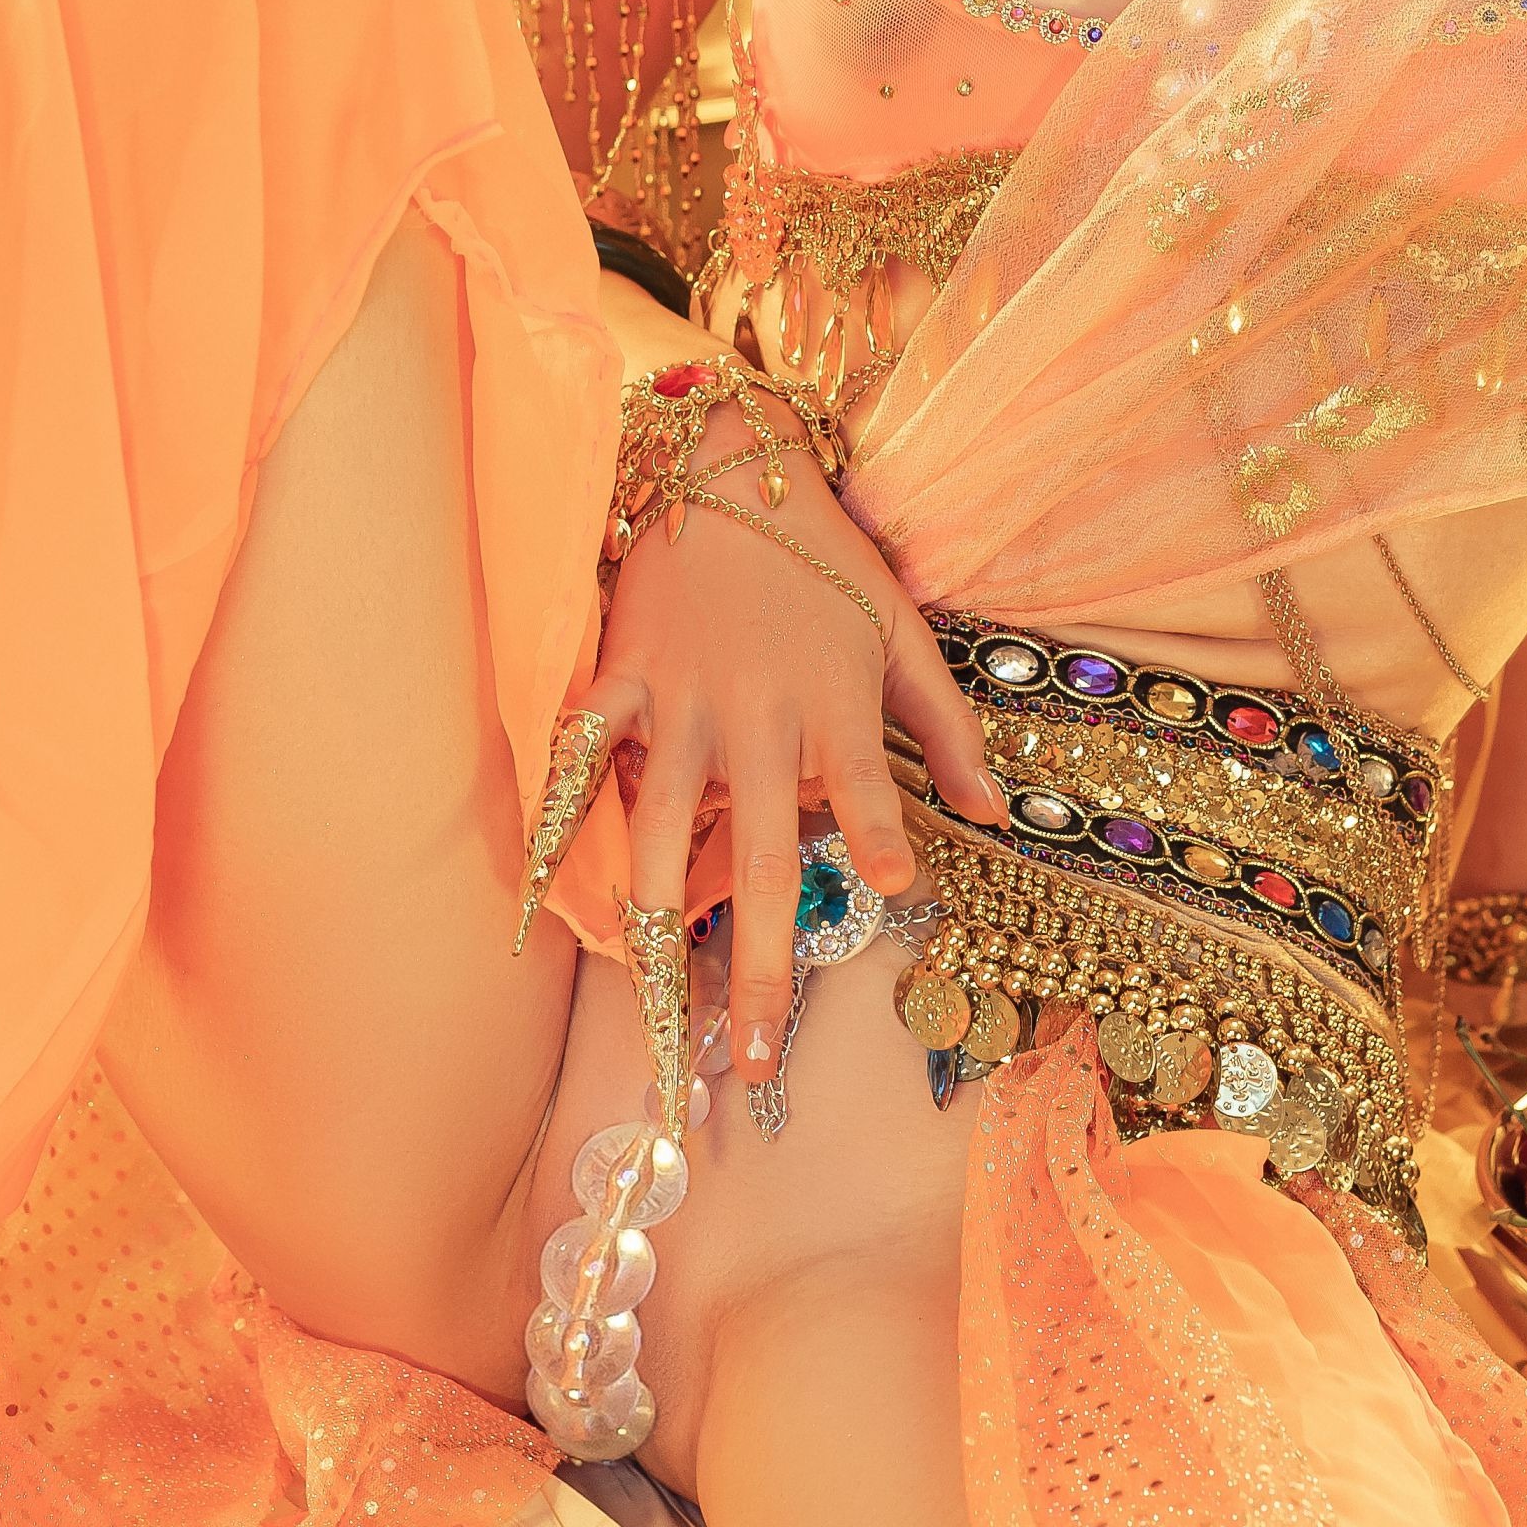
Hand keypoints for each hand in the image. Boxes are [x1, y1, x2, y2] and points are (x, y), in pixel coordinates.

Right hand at [588, 417, 1004, 1092]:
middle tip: (753, 1057)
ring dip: (659, 929)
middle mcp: (757, 718)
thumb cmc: (826, 561)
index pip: (863, 788)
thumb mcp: (904, 631)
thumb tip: (989, 814)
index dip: (881, 838)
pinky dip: (559, 817)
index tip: (897, 892)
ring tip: (659, 1008)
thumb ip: (947, 727)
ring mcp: (681, 705)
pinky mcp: (623, 683)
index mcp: (833, 703)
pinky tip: (538, 895)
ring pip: (659, 834)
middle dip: (757, 965)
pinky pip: (585, 760)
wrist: (728, 469)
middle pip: (757, 858)